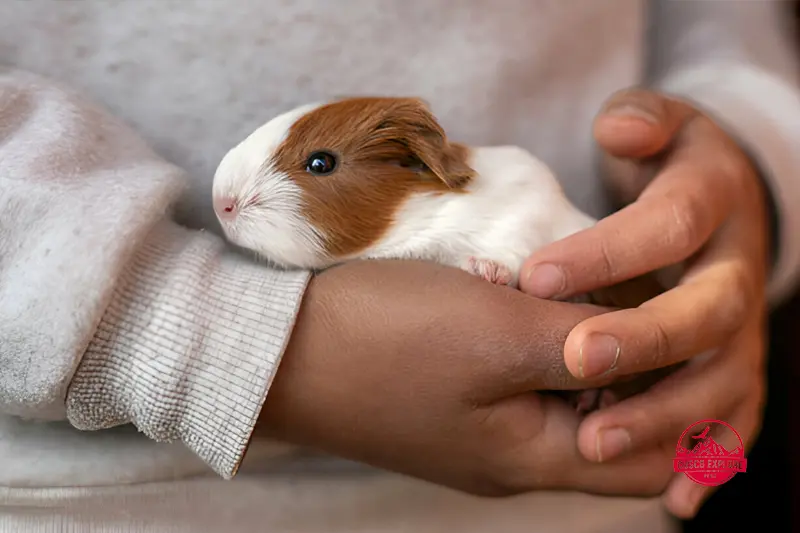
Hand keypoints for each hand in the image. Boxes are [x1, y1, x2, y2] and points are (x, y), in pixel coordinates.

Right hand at [258, 259, 672, 496]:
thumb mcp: (499, 333)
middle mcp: (509, 457)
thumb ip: (586, 340)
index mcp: (530, 459)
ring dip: (577, 344)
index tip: (680, 327)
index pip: (649, 458)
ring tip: (571, 290)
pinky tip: (520, 296)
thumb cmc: (385, 339)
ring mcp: (474, 429)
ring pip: (560, 393)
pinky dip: (534, 340)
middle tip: (626, 295)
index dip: (681, 399)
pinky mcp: (447, 398)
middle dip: (630, 362)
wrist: (277, 348)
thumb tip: (648, 335)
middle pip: (607, 422)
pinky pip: (516, 378)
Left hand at [519, 89, 769, 517]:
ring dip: (665, 416)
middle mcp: (738, 269)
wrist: (716, 198)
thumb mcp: (658, 126)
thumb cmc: (667, 164)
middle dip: (645, 340)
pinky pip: (734, 419)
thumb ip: (640, 122)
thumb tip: (619, 128)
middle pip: (709, 312)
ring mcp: (744, 327)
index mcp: (716, 203)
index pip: (671, 226)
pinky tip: (672, 500)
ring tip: (597, 445)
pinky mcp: (737, 367)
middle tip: (578, 362)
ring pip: (723, 379)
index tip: (538, 277)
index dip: (610, 252)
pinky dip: (707, 460)